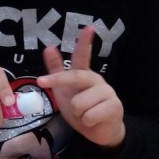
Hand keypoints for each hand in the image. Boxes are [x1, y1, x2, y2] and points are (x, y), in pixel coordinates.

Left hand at [37, 25, 124, 147]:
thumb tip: (49, 47)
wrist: (98, 132)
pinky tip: (94, 120)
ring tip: (85, 114)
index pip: (83, 56)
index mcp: (83, 74)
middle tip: (43, 83)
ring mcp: (108, 92)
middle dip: (58, 82)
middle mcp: (96, 79)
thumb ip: (56, 71)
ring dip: (77, 114)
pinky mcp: (115, 106)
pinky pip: (89, 115)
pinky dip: (87, 122)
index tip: (89, 27)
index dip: (84, 42)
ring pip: (79, 103)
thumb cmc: (80, 109)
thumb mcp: (63, 91)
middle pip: (74, 77)